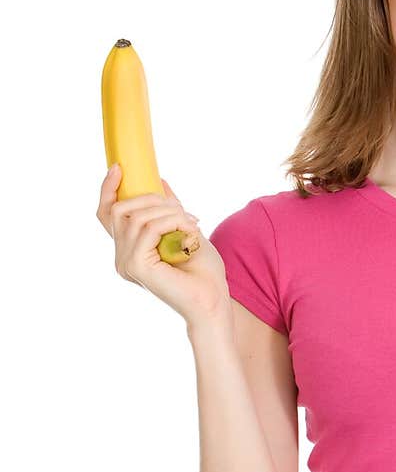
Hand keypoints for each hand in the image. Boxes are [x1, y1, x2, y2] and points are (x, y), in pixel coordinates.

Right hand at [96, 163, 230, 327]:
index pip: (106, 216)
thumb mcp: (185, 230)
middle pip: (120, 210)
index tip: (120, 168)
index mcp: (129, 251)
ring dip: (168, 212)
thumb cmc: (203, 273)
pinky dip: (171, 223)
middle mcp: (121, 258)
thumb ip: (168, 210)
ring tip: (190, 223)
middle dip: (151, 199)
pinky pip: (148, 228)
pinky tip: (188, 231)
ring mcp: (125, 263)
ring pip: (136, 216)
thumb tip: (159, 181)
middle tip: (182, 210)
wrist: (213, 302)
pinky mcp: (135, 266)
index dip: (108, 190)